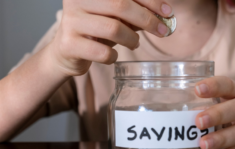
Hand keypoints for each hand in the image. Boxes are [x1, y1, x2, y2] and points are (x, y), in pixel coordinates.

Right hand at [48, 0, 172, 75]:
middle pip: (120, 5)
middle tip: (162, 30)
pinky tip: (113, 56)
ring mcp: (70, 21)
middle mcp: (77, 0)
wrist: (67, 51)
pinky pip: (103, 52)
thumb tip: (164, 14)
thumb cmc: (96, 30)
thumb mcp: (115, 16)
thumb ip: (135, 12)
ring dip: (132, 39)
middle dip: (147, 19)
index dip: (150, 1)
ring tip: (134, 44)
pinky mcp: (69, 44)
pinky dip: (114, 57)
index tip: (167, 12)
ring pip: (113, 28)